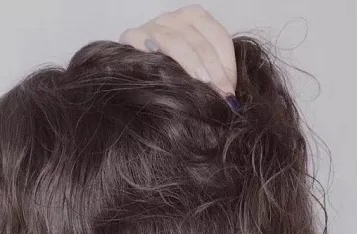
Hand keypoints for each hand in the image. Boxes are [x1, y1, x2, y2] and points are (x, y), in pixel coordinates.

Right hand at [119, 4, 236, 96]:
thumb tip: (230, 93)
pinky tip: (176, 75)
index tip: (231, 89)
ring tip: (206, 84)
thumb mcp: (191, 65)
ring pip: (180, 41)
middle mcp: (174, 17)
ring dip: (195, 64)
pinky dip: (167, 58)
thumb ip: (209, 69)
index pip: (218, 37)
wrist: (125, 74)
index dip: (228, 64)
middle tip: (224, 93)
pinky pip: (153, 44)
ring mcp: (153, 25)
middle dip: (216, 69)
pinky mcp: (133, 36)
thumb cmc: (163, 71)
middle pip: (202, 41)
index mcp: (193, 18)